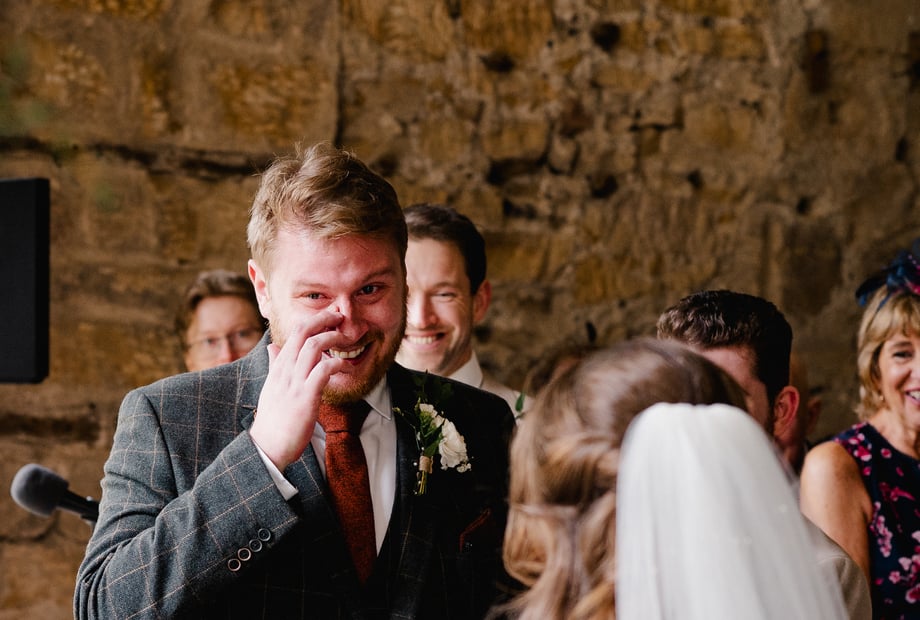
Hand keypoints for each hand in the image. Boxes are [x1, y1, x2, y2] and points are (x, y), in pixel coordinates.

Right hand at [249, 311, 348, 468]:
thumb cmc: (273, 418)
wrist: (267, 447)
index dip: (314, 319)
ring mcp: (294, 383)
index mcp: (278, 366)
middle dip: (324, 319)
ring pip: (313, 346)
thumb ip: (274, 365)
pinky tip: (344, 366)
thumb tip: (271, 347)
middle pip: (304, 332)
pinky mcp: (305, 397)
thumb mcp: (271, 386)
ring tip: (346, 339)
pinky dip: (336, 363)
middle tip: (340, 318)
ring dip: (333, 338)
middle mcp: (284, 370)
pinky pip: (323, 370)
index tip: (329, 317)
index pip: (295, 332)